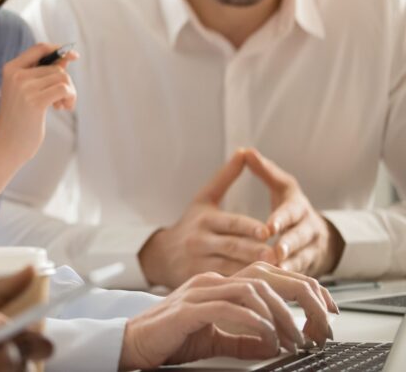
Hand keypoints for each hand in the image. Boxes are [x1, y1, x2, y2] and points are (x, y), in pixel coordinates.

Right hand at [0, 43, 78, 165]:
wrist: (6, 144)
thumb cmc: (19, 118)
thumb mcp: (28, 91)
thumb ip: (44, 73)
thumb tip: (67, 57)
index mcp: (11, 68)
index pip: (40, 48)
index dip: (59, 50)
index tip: (73, 56)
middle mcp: (16, 74)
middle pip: (55, 67)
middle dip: (65, 82)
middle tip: (61, 100)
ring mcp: (24, 87)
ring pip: (62, 77)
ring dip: (69, 92)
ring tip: (61, 106)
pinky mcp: (35, 101)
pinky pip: (64, 89)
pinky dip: (70, 97)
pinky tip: (64, 108)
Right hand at [118, 263, 336, 369]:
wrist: (133, 343)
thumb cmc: (171, 338)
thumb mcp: (216, 338)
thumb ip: (244, 338)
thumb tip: (273, 342)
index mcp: (219, 284)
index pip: (269, 276)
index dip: (303, 289)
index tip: (326, 310)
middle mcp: (211, 282)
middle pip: (266, 277)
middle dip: (301, 300)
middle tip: (318, 329)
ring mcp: (198, 292)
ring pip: (252, 292)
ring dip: (280, 317)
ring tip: (292, 340)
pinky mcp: (188, 309)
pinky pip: (228, 309)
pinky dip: (254, 323)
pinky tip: (266, 337)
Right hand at [139, 150, 271, 287]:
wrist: (162, 255)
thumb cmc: (191, 223)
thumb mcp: (204, 199)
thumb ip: (226, 178)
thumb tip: (244, 152)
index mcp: (204, 219)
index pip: (230, 223)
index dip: (248, 227)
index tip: (267, 230)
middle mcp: (200, 241)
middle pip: (232, 247)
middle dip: (255, 251)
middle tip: (278, 254)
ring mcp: (199, 263)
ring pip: (231, 268)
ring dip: (253, 271)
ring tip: (277, 273)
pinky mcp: (199, 281)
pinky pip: (225, 284)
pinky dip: (242, 285)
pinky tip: (259, 288)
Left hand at [243, 149, 345, 275]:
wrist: (320, 236)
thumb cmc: (291, 207)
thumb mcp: (282, 187)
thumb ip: (264, 171)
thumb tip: (245, 151)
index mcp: (298, 207)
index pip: (291, 212)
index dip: (281, 219)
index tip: (268, 226)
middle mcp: (309, 228)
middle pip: (299, 237)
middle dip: (287, 244)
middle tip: (274, 252)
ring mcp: (312, 250)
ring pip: (302, 258)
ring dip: (288, 266)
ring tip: (274, 271)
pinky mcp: (309, 268)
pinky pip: (300, 275)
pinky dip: (288, 280)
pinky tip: (275, 286)